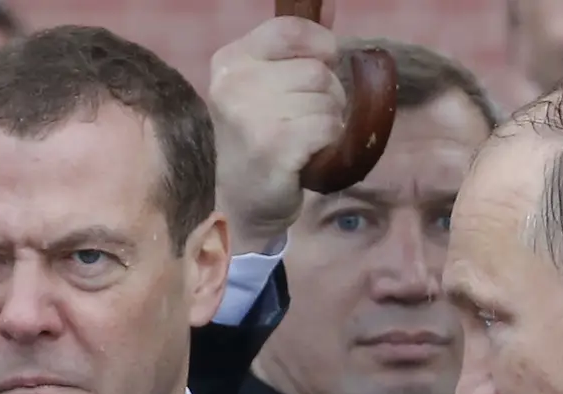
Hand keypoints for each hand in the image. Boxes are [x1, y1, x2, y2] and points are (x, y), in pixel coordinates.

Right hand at [208, 6, 345, 252]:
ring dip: (329, 123)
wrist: (238, 205)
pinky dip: (329, 143)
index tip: (324, 67)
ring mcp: (253, 116)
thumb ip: (290, 52)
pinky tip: (310, 155)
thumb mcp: (260, 88)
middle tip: (309, 121)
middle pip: (318, 71)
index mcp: (231, 61)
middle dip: (329, 96)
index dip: (321, 46)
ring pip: (327, 101)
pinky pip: (328, 127)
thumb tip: (331, 6)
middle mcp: (236, 84)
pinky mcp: (274, 147)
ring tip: (306, 140)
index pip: (290, 29)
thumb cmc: (257, 143)